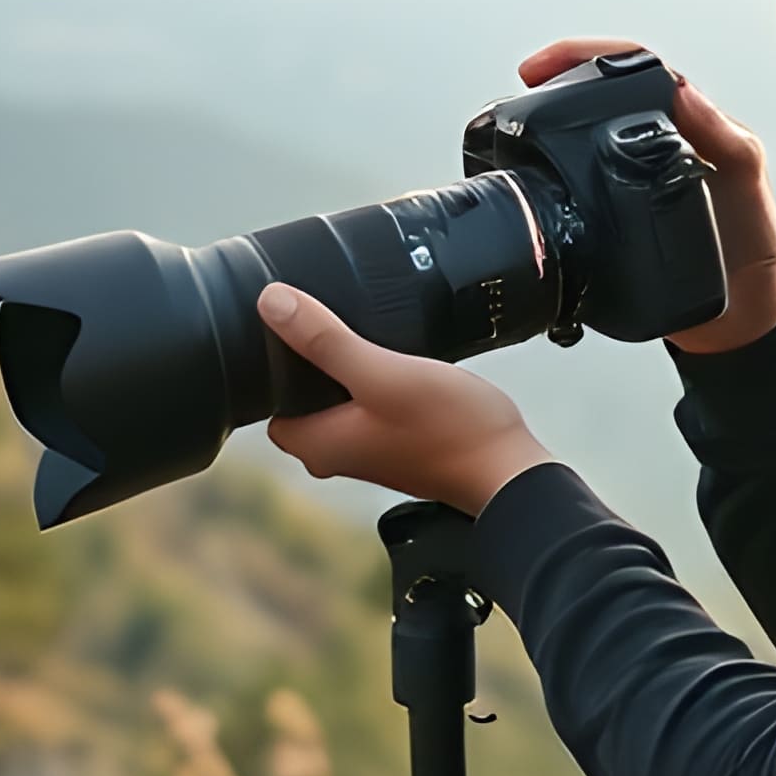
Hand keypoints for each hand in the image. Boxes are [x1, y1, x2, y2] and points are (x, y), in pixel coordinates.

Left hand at [258, 284, 558, 517]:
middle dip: (310, 360)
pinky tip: (393, 359)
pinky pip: (366, 404)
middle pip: (300, 396)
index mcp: (317, 443)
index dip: (273, 359)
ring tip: (365, 334)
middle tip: (334, 319)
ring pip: (335, 399)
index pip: (266, 398)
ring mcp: (367, 450)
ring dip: (344, 369)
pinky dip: (372, 381)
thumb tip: (272, 303)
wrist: (509, 472)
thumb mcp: (383, 373)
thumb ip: (326, 340)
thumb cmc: (451, 429)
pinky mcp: (396, 442)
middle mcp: (335, 453)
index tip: (292, 322)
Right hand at [516, 38, 775, 354]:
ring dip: (554, 113)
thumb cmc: (751, 250)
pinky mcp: (618, 208)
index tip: (556, 63)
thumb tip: (687, 93)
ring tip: (522, 111)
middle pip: (603, 88)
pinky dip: (555, 162)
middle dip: (561, 72)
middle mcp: (661, 141)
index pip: (638, 68)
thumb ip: (727, 141)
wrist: (737, 318)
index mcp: (692, 125)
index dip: (593, 55)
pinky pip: (580, 175)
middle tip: (529, 76)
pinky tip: (536, 165)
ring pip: (587, 128)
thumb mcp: (749, 188)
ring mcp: (635, 174)